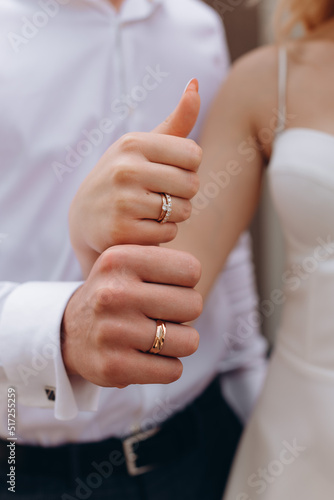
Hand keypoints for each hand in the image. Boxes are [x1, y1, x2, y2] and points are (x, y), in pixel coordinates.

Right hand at [61, 245, 201, 386]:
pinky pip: (173, 370)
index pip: (190, 269)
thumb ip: (165, 261)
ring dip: (179, 342)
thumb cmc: (115, 294)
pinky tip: (147, 358)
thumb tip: (194, 273)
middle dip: (184, 313)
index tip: (166, 288)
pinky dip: (167, 367)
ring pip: (188, 341)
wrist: (69, 333)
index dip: (185, 283)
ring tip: (156, 337)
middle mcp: (113, 292)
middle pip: (193, 304)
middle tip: (162, 315)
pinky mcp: (113, 367)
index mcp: (120, 259)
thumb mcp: (129, 263)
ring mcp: (112, 331)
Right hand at [69, 79, 201, 276]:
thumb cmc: (125, 177)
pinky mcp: (121, 231)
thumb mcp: (144, 147)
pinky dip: (162, 234)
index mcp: (133, 143)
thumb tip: (196, 83)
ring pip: (183, 210)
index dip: (188, 168)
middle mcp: (125, 169)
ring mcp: (122, 201)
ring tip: (151, 211)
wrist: (86, 218)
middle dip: (183, 194)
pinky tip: (143, 227)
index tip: (168, 172)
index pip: (194, 155)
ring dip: (175, 215)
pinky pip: (168, 233)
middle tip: (161, 195)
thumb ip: (176, 121)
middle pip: (192, 184)